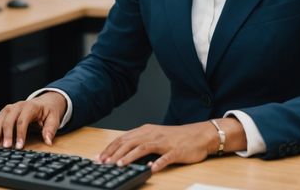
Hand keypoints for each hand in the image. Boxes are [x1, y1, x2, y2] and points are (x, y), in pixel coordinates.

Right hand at [0, 92, 66, 148]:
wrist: (45, 102)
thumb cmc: (49, 111)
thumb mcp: (54, 118)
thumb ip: (50, 129)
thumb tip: (48, 141)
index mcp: (30, 106)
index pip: (22, 120)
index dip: (20, 134)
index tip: (19, 146)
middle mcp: (17, 106)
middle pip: (8, 119)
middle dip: (6, 134)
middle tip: (5, 147)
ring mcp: (9, 109)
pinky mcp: (4, 113)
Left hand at [96, 122, 218, 171]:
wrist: (200, 135)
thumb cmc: (177, 138)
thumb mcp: (155, 137)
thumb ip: (140, 144)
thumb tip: (122, 155)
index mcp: (146, 131)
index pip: (123, 139)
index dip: (110, 148)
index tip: (99, 157)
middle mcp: (153, 134)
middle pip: (129, 142)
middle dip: (114, 153)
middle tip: (103, 163)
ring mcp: (164, 142)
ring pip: (143, 148)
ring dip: (130, 157)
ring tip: (119, 165)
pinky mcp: (176, 151)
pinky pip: (166, 157)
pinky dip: (158, 163)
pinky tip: (151, 168)